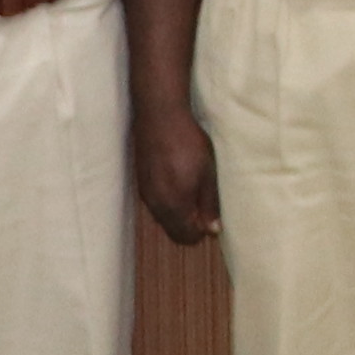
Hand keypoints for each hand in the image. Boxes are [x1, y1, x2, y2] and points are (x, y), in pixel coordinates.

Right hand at [133, 103, 221, 248]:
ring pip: (164, 219)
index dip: (202, 232)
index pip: (187, 237)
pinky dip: (168, 205)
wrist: (160, 117)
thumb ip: (209, 204)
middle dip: (190, 228)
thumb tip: (213, 230)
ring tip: (194, 195)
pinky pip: (156, 205)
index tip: (213, 218)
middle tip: (206, 210)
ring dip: (179, 216)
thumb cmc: (189, 144)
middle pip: (174, 232)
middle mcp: (156, 205)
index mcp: (174, 206)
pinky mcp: (141, 182)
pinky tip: (179, 185)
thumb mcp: (207, 174)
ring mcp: (146, 194)